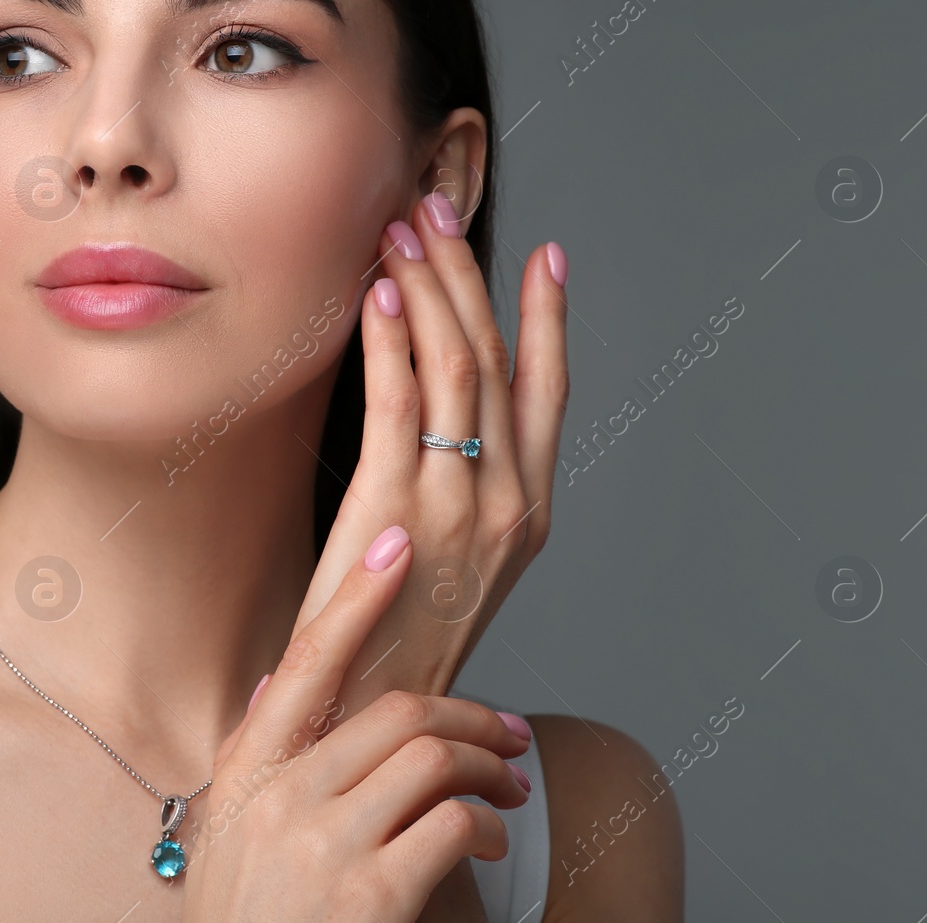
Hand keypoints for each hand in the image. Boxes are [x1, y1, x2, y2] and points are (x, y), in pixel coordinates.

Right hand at [181, 526, 531, 922]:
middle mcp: (278, 797)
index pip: (304, 660)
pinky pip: (451, 825)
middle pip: (397, 711)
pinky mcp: (369, 896)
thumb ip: (253, 761)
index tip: (394, 546)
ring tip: (513, 789)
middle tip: (512, 734)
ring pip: (433, 759)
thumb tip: (275, 685)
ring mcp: (322, 845)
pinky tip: (486, 844)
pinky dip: (484, 827)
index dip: (354, 596)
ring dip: (492, 769)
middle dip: (471, 715)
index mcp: (246, 773)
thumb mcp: (222, 838)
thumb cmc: (243, 922)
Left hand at [292, 191, 570, 709]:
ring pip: (453, 368)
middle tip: (436, 209)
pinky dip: (391, 339)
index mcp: (531, 513)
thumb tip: (442, 423)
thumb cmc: (406, 639)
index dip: (550, 318)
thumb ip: (462, 492)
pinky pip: (398, 402)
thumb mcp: (459, 565)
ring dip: (428, 286)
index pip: (550, 393)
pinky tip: (377, 292)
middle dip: (466, 274)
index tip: (547, 256)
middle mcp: (509, 502)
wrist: (375, 717)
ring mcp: (458, 506)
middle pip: (495, 360)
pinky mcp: (396, 511)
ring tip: (402, 226)